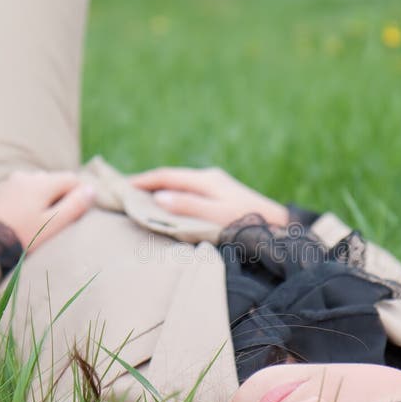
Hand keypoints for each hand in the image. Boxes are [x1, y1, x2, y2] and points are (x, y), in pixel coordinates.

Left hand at [0, 170, 94, 249]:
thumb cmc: (22, 236)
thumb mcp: (53, 224)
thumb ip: (75, 206)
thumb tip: (92, 190)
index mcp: (43, 182)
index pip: (72, 179)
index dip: (79, 195)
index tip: (77, 213)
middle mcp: (26, 176)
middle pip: (53, 181)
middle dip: (59, 197)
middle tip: (56, 221)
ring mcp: (9, 183)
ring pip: (34, 186)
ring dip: (41, 198)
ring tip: (37, 221)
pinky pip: (18, 192)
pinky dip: (24, 201)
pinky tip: (20, 220)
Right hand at [131, 166, 288, 227]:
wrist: (279, 226)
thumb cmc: (247, 222)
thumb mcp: (216, 215)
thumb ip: (188, 206)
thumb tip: (159, 197)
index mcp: (206, 179)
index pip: (166, 176)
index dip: (143, 180)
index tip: (121, 186)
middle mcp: (209, 177)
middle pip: (171, 177)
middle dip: (147, 182)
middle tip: (124, 190)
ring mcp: (216, 185)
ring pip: (179, 184)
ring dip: (159, 189)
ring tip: (139, 198)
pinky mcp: (220, 195)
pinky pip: (188, 191)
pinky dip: (172, 195)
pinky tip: (166, 205)